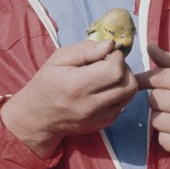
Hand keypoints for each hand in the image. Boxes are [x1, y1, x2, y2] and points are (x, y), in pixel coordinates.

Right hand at [0, 39, 138, 157]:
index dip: (115, 57)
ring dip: (124, 79)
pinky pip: (125, 102)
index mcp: (78, 86)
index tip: (105, 53)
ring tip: (107, 74)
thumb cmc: (47, 83)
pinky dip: (119, 91)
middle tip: (107, 63)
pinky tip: (104, 87)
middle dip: (123, 67)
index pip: (115, 70)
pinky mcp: (106, 123)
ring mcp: (100, 118)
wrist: (39, 118)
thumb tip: (110, 45)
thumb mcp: (59, 59)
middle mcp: (91, 105)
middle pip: (128, 83)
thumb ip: (85, 49)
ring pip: (130, 93)